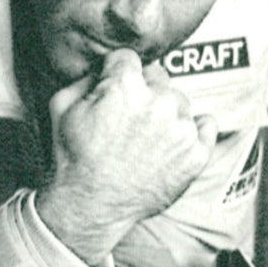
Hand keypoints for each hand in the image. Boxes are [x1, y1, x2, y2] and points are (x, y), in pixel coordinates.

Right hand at [36, 49, 216, 265]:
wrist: (90, 207)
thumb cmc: (73, 158)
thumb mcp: (62, 105)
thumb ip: (86, 76)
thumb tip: (105, 70)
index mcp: (126, 85)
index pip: (128, 59)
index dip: (116, 74)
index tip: (112, 93)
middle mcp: (160, 102)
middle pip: (158, 78)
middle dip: (143, 93)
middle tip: (127, 121)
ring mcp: (182, 129)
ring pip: (180, 103)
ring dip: (166, 114)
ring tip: (145, 140)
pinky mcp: (197, 154)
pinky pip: (206, 126)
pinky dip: (193, 131)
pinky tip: (172, 143)